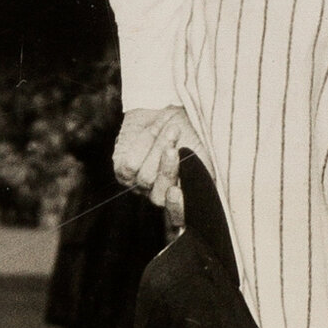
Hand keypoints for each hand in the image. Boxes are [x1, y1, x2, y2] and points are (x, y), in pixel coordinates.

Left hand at [114, 105, 198, 223]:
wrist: (168, 108)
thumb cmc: (191, 133)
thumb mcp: (203, 155)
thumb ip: (203, 177)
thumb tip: (205, 189)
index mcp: (181, 197)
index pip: (177, 220)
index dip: (176, 210)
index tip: (176, 191)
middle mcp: (159, 195)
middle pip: (159, 197)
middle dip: (168, 169)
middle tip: (174, 148)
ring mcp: (139, 186)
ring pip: (145, 178)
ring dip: (158, 149)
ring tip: (172, 130)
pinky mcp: (122, 171)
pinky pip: (129, 165)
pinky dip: (143, 143)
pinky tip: (155, 129)